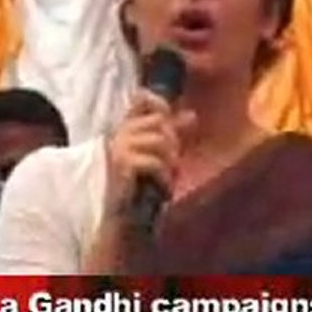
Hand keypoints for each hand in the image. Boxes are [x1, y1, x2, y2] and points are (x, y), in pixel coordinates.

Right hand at [103, 89, 195, 221]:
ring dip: (170, 162)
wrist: (122, 213)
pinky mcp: (122, 164)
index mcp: (127, 127)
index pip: (141, 98)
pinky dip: (164, 177)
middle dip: (173, 144)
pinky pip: (154, 162)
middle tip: (172, 165)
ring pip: (160, 141)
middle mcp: (120, 133)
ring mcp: (119, 147)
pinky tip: (163, 188)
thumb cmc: (141, 182)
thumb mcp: (158, 153)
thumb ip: (172, 132)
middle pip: (159, 122)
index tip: (170, 118)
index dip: (159, 103)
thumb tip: (192, 115)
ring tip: (168, 177)